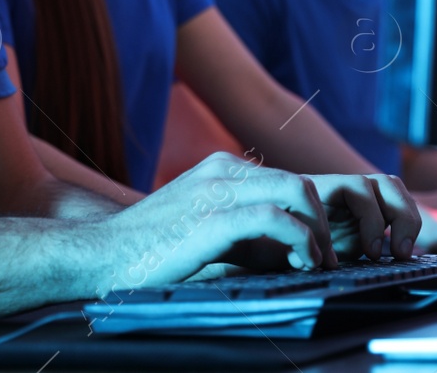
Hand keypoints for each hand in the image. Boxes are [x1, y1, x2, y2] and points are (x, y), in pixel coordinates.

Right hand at [91, 153, 422, 298]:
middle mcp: (226, 171)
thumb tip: (296, 254)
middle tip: (340, 260)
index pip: (296, 180)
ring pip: (300, 191)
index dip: (324, 215)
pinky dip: (300, 242)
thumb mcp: (204, 230)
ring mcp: (218, 190)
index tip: (334, 250)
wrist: (96, 256)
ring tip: (323, 265)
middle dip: (336, 221)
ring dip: (322, 232)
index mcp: (225, 171)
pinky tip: (300, 266)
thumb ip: (244, 231)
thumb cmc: (149, 253)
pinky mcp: (212, 217)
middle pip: (308, 181)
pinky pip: (275, 217)